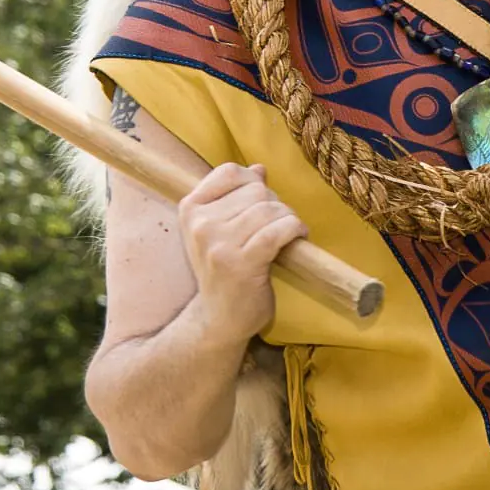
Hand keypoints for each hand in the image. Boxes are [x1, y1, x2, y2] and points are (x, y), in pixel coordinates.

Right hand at [177, 163, 307, 342]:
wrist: (219, 320)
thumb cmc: (224, 272)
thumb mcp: (219, 231)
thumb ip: (236, 197)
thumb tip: (258, 169)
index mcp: (190, 210)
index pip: (229, 172)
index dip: (254, 182)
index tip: (262, 202)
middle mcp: (200, 224)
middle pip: (255, 190)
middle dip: (276, 203)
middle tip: (278, 224)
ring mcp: (219, 244)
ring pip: (269, 209)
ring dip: (288, 218)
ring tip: (288, 232)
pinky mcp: (242, 264)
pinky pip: (277, 231)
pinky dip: (295, 229)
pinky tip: (299, 237)